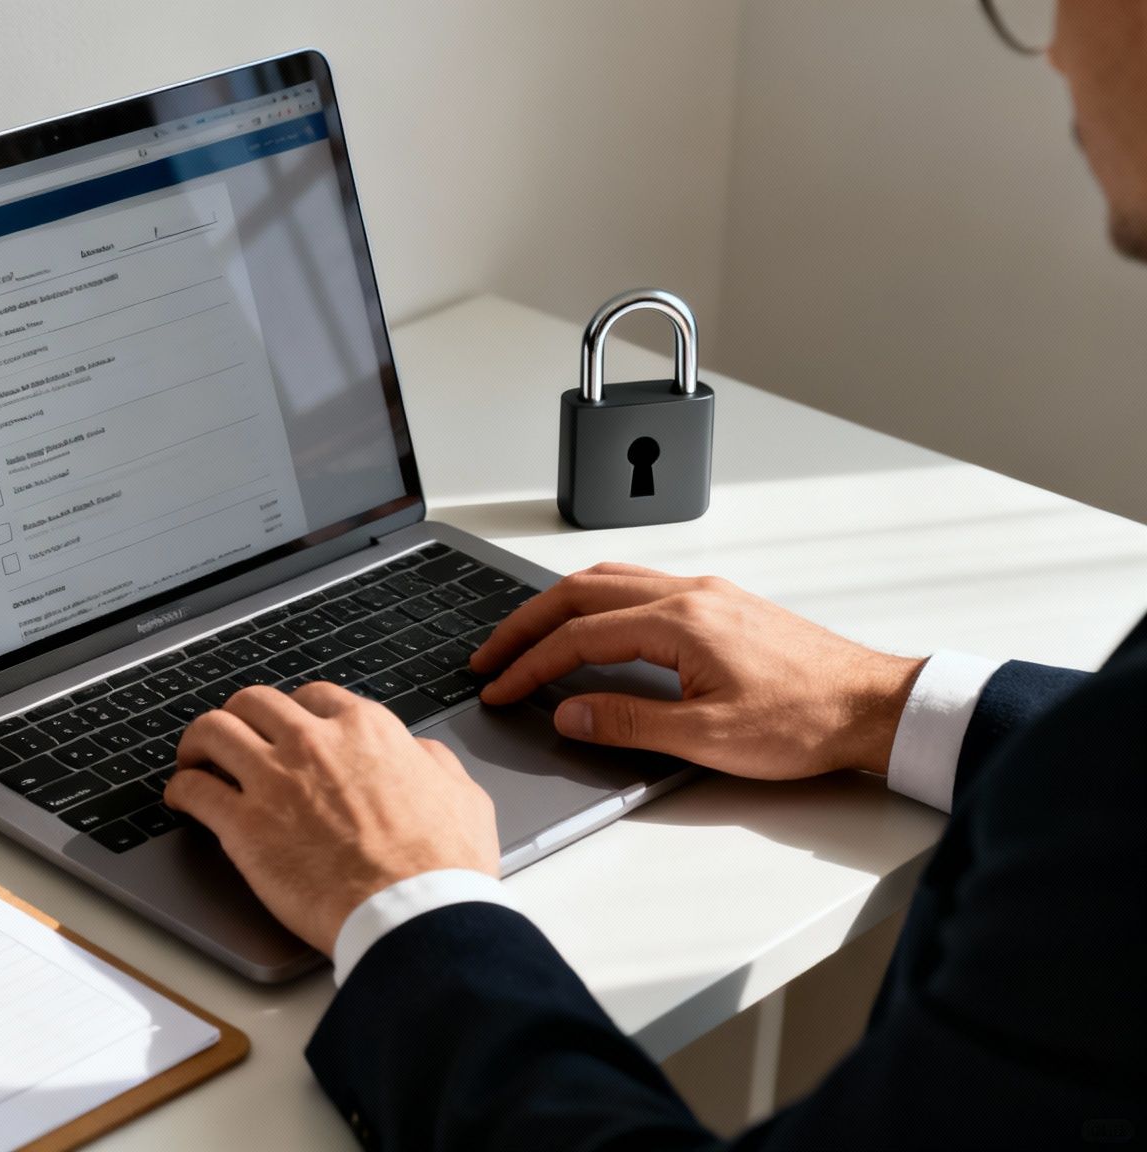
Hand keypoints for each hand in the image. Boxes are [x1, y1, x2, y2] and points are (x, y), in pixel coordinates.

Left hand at [161, 683, 498, 953]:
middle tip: (234, 737)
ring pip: (213, 730)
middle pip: (254, 702)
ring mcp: (274, 779)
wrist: (414, 913)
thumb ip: (433, 762)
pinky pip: (194, 789)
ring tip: (194, 759)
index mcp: (366, 730)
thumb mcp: (461, 795)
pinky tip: (182, 800)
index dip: (295, 712)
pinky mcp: (243, 825)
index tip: (286, 729)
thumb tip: (418, 753)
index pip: (315, 697)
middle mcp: (314, 742)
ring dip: (199, 741)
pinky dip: (182, 789)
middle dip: (240, 715)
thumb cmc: (442, 866)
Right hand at [470, 563, 923, 779]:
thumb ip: (629, 723)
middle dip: (526, 624)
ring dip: (559, 606)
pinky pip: (640, 586)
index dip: (529, 664)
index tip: (499, 688)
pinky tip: (594, 625)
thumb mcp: (709, 738)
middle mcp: (689, 594)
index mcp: (680, 622)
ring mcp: (707, 594)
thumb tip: (569, 712)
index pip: (578, 636)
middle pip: (580, 592)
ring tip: (528, 636)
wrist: (874, 707)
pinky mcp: (722, 604)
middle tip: (491, 655)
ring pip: (609, 580)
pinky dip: (597, 602)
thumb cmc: (806, 722)